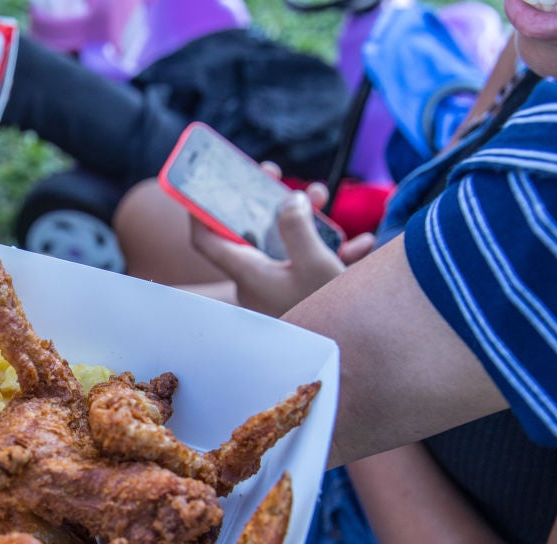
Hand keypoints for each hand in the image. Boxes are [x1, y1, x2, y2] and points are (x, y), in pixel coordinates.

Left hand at [188, 174, 375, 317]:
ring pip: (281, 242)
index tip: (202, 182)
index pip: (206, 239)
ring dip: (302, 218)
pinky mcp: (302, 294)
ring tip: (321, 197)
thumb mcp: (314, 265)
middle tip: (273, 174)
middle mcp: (257, 279)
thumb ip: (297, 227)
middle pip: (249, 230)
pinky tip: (359, 243)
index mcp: (248, 272)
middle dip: (263, 199)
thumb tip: (288, 200)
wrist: (348, 356)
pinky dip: (330, 248)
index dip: (197, 209)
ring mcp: (278, 287)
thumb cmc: (325, 314)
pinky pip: (309, 262)